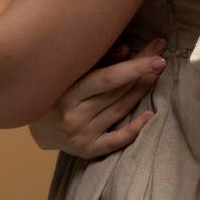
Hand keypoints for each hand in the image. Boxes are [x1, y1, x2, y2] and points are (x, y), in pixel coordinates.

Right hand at [28, 37, 169, 157]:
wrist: (38, 127)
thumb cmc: (54, 92)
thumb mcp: (68, 72)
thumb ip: (96, 60)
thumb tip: (127, 49)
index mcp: (64, 94)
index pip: (105, 79)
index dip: (133, 66)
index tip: (156, 53)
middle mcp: (72, 117)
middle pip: (116, 93)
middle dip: (141, 73)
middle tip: (161, 57)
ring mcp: (81, 136)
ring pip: (119, 110)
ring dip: (141, 91)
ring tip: (156, 74)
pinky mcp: (88, 150)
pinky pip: (116, 140)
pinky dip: (134, 128)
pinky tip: (150, 115)